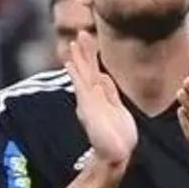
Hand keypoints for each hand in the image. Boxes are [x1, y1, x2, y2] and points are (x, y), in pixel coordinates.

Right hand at [63, 32, 136, 168]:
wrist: (116, 155)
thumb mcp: (118, 109)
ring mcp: (89, 102)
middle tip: (82, 32)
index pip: (95, 72)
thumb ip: (110, 94)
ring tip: (74, 42)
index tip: (88, 42)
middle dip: (85, 51)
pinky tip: (69, 63)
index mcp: (100, 97)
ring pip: (83, 74)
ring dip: (79, 58)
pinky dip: (75, 74)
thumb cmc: (119, 137)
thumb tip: (103, 77)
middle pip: (88, 69)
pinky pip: (80, 86)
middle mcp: (92, 97)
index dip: (92, 57)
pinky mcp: (88, 107)